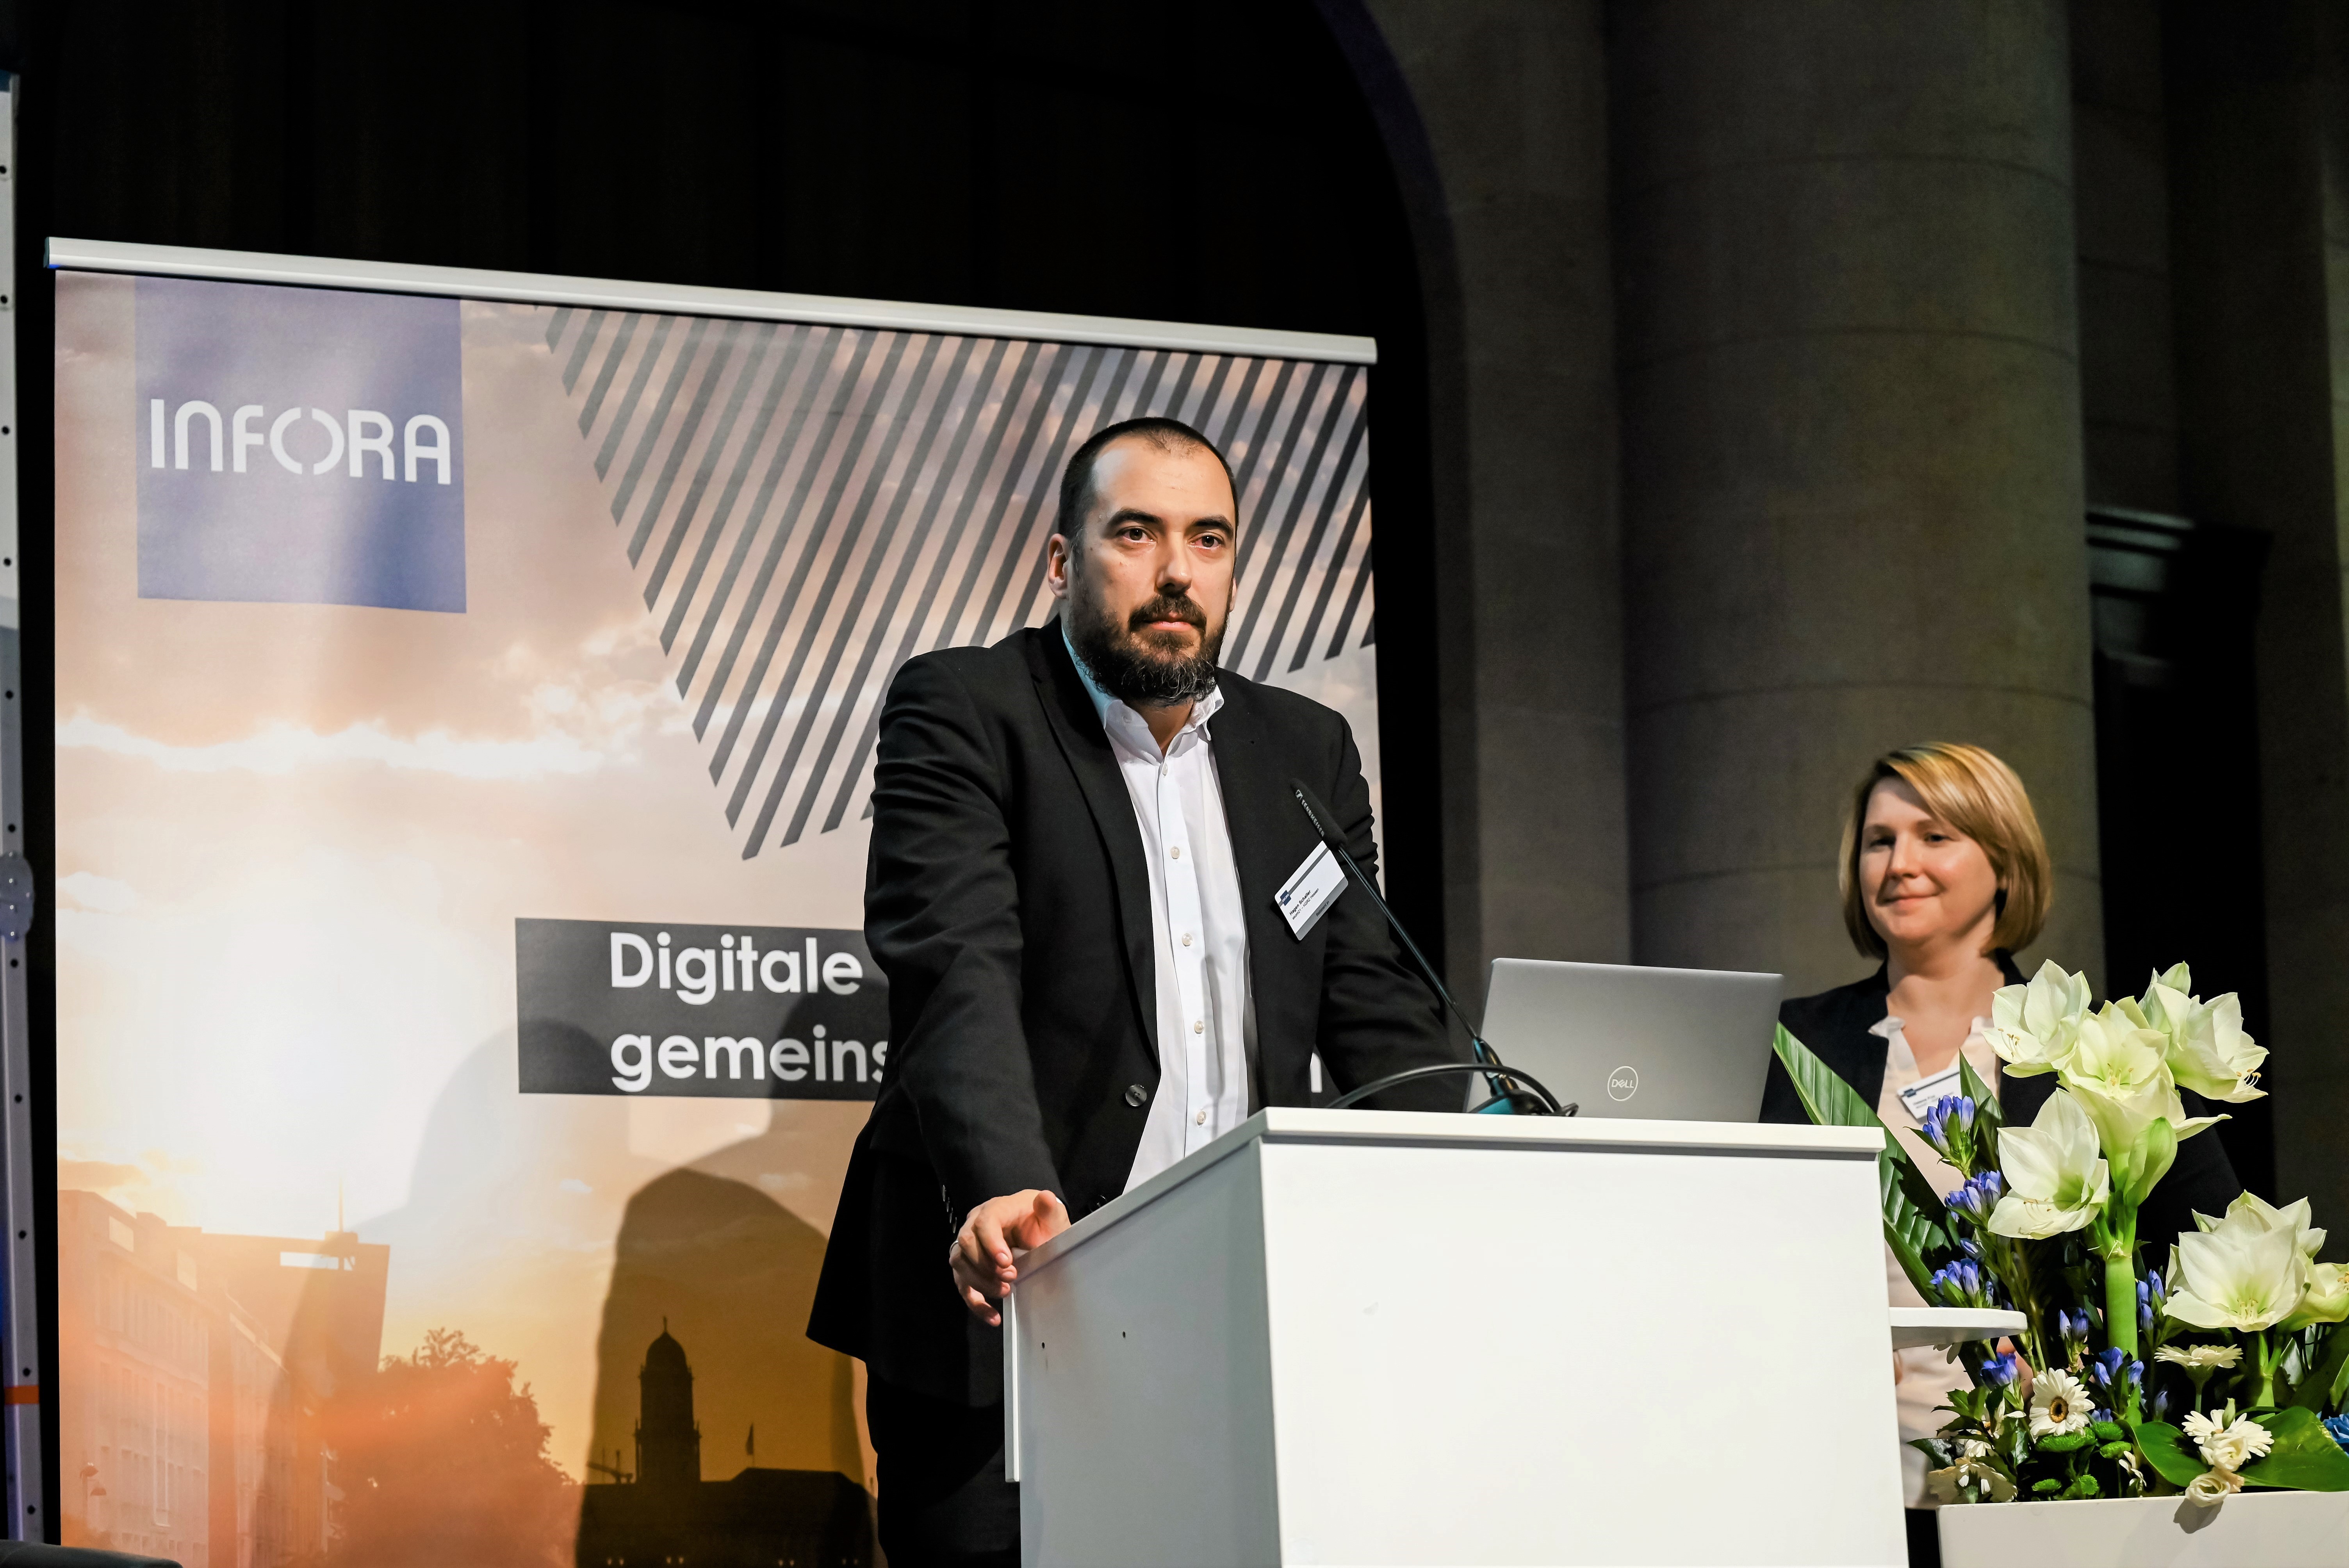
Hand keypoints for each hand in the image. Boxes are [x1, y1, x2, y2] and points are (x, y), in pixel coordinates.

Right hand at [950, 1189, 1069, 1325]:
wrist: (1037, 1234)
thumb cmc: (1042, 1224)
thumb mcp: (1051, 1216)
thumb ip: (1049, 1208)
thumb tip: (1046, 1197)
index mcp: (996, 1208)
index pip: (985, 1221)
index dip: (991, 1242)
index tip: (1007, 1262)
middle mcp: (975, 1224)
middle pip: (966, 1242)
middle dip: (986, 1264)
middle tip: (1011, 1276)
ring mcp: (969, 1246)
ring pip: (959, 1262)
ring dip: (979, 1281)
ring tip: (1004, 1292)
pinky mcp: (969, 1267)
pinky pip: (963, 1285)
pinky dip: (976, 1303)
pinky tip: (993, 1316)